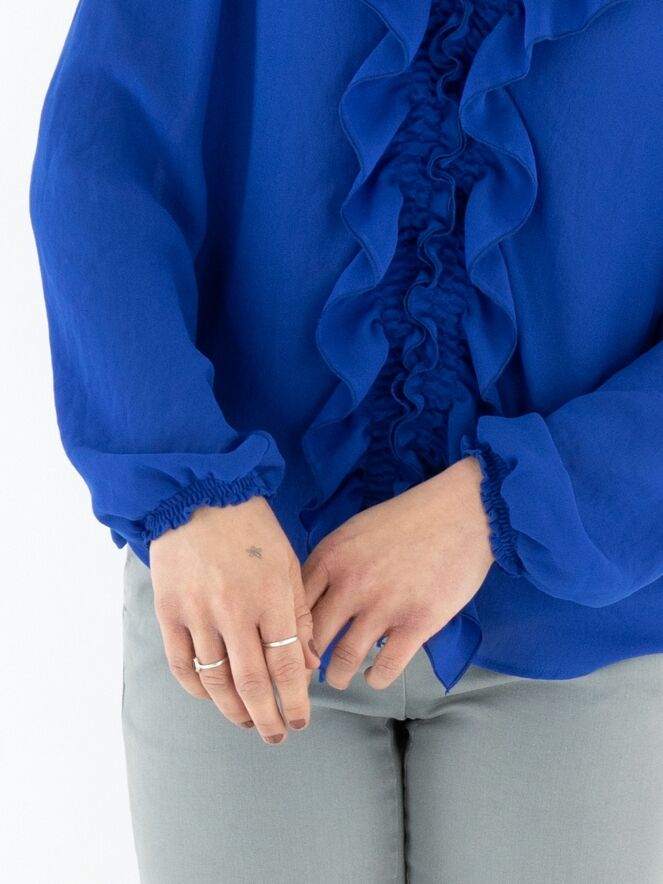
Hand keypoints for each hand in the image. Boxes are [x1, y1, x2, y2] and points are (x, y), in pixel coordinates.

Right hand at [149, 497, 319, 744]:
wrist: (199, 494)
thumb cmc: (252, 527)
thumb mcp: (289, 563)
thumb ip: (300, 613)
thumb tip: (308, 663)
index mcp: (272, 598)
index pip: (287, 666)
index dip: (295, 701)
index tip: (300, 720)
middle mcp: (235, 612)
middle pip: (253, 683)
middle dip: (267, 717)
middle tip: (275, 734)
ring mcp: (198, 613)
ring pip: (216, 680)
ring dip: (233, 710)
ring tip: (247, 721)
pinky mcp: (170, 611)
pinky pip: (182, 664)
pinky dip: (196, 688)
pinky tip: (210, 697)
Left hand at [301, 456, 494, 689]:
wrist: (462, 511)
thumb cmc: (409, 518)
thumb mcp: (355, 530)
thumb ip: (331, 563)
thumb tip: (312, 600)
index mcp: (331, 556)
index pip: (293, 605)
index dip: (286, 631)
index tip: (288, 644)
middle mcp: (351, 583)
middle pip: (312, 637)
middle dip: (306, 661)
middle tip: (307, 671)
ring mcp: (384, 606)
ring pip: (343, 660)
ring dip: (337, 675)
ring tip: (337, 677)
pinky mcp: (417, 624)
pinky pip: (385, 667)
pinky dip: (375, 677)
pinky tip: (373, 673)